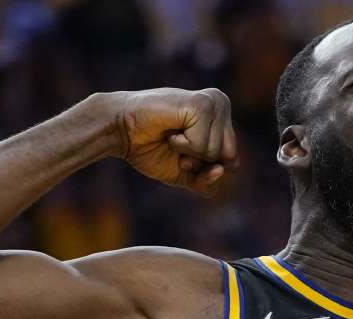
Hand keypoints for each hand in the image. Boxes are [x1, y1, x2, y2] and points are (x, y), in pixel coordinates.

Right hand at [114, 88, 237, 195]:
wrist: (120, 131)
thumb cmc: (150, 148)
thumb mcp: (185, 174)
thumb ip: (207, 182)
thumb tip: (222, 170)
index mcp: (222, 118)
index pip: (233, 162)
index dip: (205, 168)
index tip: (182, 152)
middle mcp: (221, 104)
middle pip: (229, 157)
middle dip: (199, 160)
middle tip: (176, 144)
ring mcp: (213, 102)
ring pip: (216, 152)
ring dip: (188, 152)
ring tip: (171, 135)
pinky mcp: (203, 104)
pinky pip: (203, 144)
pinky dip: (183, 145)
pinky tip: (170, 129)